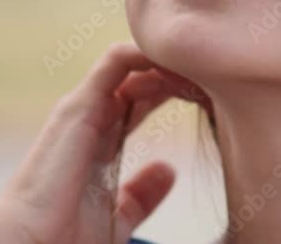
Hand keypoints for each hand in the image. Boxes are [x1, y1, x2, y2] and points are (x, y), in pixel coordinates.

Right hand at [0, 42, 212, 243]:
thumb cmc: (65, 240)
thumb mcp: (118, 217)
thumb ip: (141, 194)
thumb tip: (168, 171)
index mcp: (99, 140)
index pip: (142, 98)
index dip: (176, 90)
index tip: (212, 97)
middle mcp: (90, 117)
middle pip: (141, 76)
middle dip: (177, 72)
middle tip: (215, 79)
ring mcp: (84, 106)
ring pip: (133, 62)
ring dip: (169, 60)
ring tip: (205, 71)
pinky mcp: (81, 102)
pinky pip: (118, 61)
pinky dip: (150, 55)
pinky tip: (180, 66)